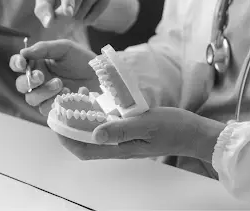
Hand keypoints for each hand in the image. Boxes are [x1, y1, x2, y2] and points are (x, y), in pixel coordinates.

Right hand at [9, 40, 99, 115]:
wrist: (102, 76)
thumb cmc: (82, 60)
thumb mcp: (64, 48)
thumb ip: (44, 48)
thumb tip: (24, 52)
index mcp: (36, 64)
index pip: (17, 65)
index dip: (16, 64)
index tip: (22, 63)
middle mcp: (38, 82)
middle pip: (21, 85)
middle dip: (29, 81)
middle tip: (41, 76)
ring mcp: (46, 97)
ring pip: (32, 99)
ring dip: (43, 92)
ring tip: (60, 84)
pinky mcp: (55, 108)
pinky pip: (46, 109)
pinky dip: (54, 102)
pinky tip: (68, 94)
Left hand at [34, 0, 111, 27]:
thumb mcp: (45, 1)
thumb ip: (43, 11)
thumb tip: (48, 23)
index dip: (68, 1)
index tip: (68, 13)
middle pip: (77, 4)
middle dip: (67, 15)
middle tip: (63, 12)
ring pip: (86, 11)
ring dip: (76, 18)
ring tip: (73, 12)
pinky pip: (97, 14)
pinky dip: (88, 20)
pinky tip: (83, 14)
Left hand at [59, 107, 225, 161]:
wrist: (193, 133)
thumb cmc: (173, 129)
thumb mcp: (146, 124)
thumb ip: (120, 129)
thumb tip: (94, 133)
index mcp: (119, 149)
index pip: (83, 150)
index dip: (66, 139)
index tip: (55, 123)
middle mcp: (117, 147)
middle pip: (84, 143)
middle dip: (69, 127)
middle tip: (62, 108)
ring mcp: (123, 140)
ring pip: (94, 133)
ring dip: (82, 119)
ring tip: (76, 98)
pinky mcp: (129, 131)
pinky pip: (107, 125)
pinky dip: (97, 114)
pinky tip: (96, 99)